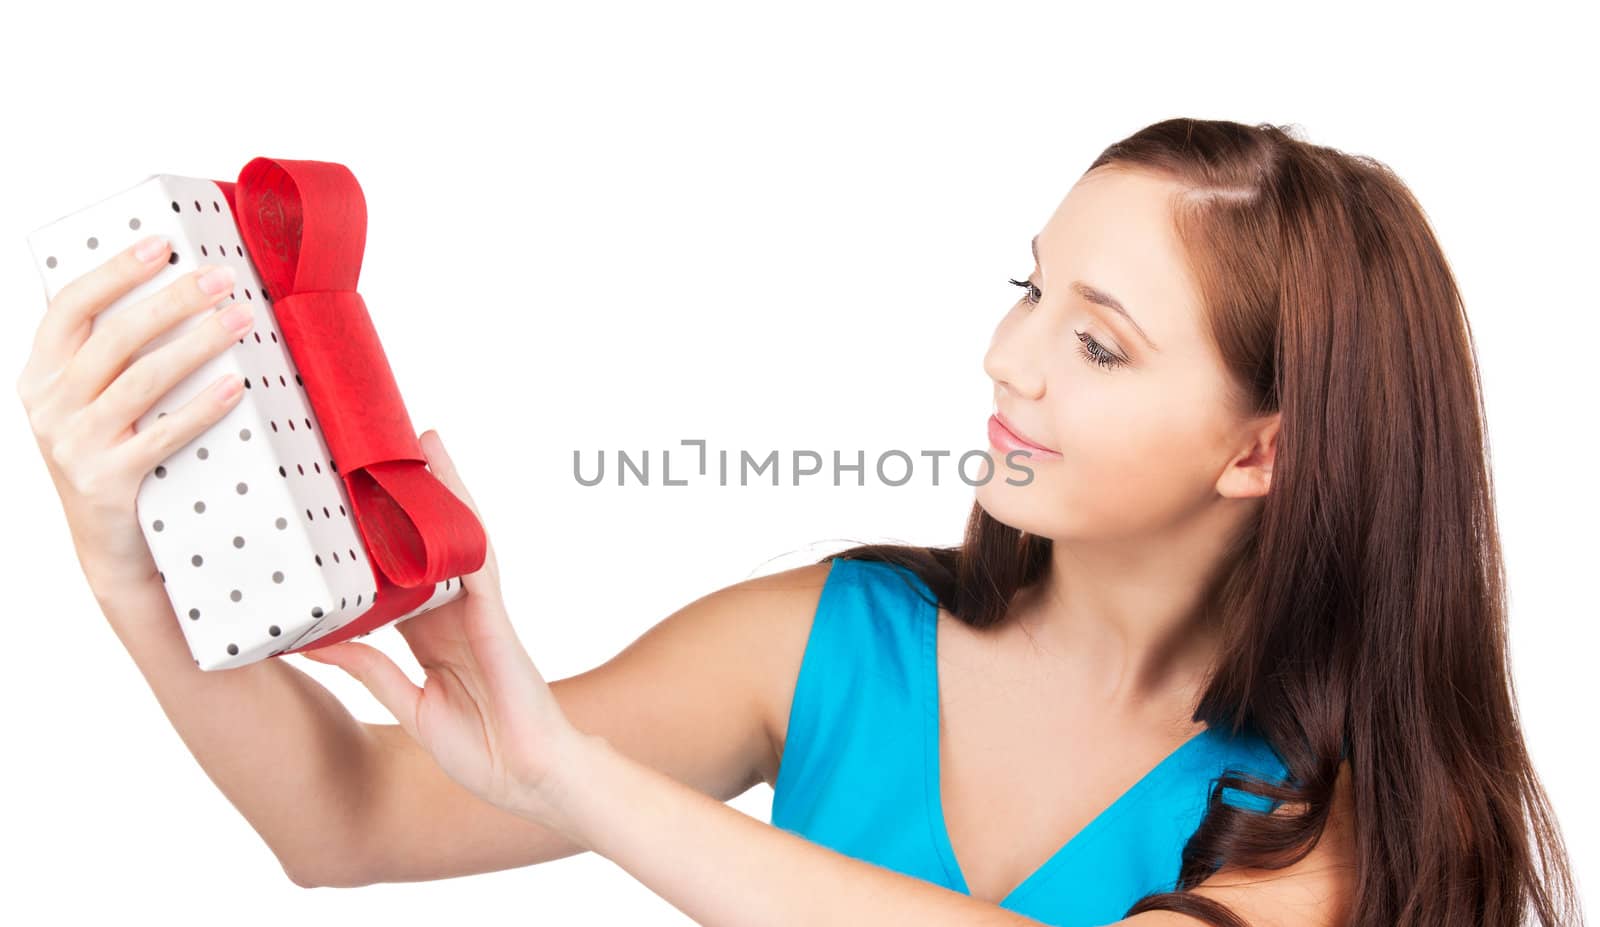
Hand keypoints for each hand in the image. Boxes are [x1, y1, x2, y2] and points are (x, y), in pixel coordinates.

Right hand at [16, 237, 252, 596]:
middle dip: (174, 301)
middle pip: (116, 336)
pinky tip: (235, 383)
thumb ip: (116, 360)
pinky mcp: (109, 481)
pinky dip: (202, 406)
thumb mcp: (95, 406)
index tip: (161, 246)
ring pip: (142, 379)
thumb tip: (179, 296)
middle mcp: (50, 406)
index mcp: (41, 376)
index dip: (115, 271)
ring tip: (242, 318)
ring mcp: (75, 445)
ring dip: (197, 342)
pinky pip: (163, 434)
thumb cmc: (116, 459)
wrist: (111, 548)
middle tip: (223, 278)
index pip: (69, 307)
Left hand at [299, 431, 588, 828]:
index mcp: (433, 636)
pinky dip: (463, 523)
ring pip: (458, 538)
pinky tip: (449, 490)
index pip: (399, 574)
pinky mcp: (495, 617)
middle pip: (431, 542)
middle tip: (384, 448)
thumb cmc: (484, 750)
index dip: (377, 537)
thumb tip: (314, 642)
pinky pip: (476, 561)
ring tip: (421, 443)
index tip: (350, 500)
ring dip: (443, 490)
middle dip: (414, 496)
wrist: (532, 778)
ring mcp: (479, 610)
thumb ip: (369, 668)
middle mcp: (456, 613)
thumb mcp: (410, 705)